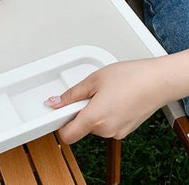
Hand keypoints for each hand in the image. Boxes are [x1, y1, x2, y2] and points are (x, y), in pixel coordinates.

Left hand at [44, 58, 172, 143]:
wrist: (158, 81)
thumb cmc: (130, 77)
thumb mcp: (93, 79)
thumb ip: (71, 94)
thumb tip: (55, 102)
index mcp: (95, 118)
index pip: (67, 135)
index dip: (59, 124)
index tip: (57, 112)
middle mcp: (106, 130)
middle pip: (80, 127)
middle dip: (79, 111)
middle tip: (88, 93)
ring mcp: (117, 132)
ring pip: (94, 126)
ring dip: (93, 112)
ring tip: (104, 93)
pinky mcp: (125, 130)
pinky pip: (106, 125)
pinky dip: (104, 114)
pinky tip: (113, 99)